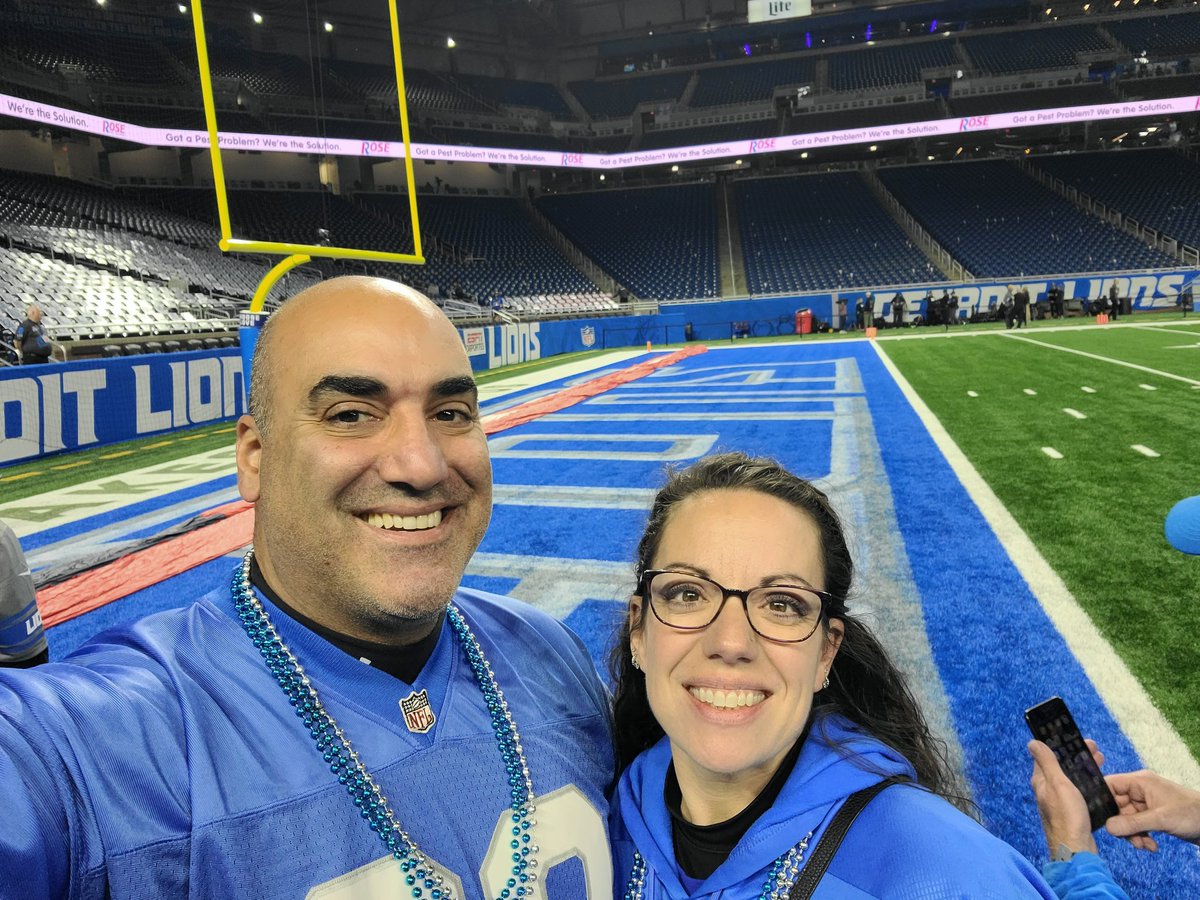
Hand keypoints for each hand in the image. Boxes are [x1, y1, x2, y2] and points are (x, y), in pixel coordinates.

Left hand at [1028, 739, 1099, 856]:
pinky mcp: (1072, 811)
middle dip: (1078, 756)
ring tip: (1101, 761)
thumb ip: (1047, 763)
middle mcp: (1048, 790)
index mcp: (1041, 781)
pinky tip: (1101, 782)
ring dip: (1085, 768)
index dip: (1062, 745)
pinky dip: (1089, 783)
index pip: (1048, 756)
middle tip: (1096, 750)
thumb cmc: (1066, 817)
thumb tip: (1032, 742)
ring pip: (1073, 778)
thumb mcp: (1057, 784)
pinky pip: (1080, 791)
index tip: (1079, 740)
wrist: (1076, 848)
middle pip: (1063, 766)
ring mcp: (1060, 801)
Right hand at [1105, 769, 1199, 852]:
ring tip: (1145, 846)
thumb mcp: (1160, 819)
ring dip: (1133, 834)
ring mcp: (1146, 803)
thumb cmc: (1190, 814)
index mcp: (1139, 782)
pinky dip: (1141, 836)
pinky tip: (1151, 846)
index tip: (1101, 819)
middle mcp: (1140, 790)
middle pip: (1117, 806)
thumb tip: (1108, 828)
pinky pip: (1137, 825)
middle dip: (1122, 825)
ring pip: (1127, 818)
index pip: (1110, 785)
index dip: (1103, 800)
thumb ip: (1133, 823)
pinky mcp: (1152, 815)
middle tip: (1132, 841)